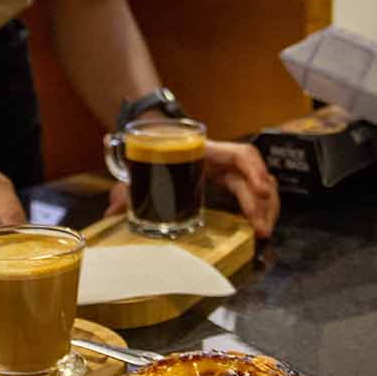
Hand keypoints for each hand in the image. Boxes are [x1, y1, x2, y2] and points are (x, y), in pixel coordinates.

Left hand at [106, 139, 279, 238]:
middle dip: (261, 204)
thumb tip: (112, 209)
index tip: (261, 189)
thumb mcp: (140, 170)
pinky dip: (259, 211)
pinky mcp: (231, 186)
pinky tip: (259, 228)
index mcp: (207, 151)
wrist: (155, 141)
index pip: (241, 155)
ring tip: (263, 234)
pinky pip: (253, 196)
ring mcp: (230, 173)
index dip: (254, 171)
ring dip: (265, 210)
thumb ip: (127, 189)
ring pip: (260, 188)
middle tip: (261, 230)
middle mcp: (223, 161)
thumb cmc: (151, 154)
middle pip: (254, 177)